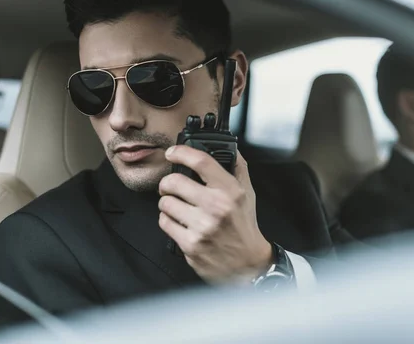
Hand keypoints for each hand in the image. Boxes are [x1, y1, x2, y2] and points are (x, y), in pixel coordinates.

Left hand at [158, 145, 272, 284]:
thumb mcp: (247, 193)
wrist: (248, 264)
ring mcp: (202, 227)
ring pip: (165, 203)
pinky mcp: (190, 245)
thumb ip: (237, 168)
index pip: (202, 162)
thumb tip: (228, 147)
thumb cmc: (244, 226)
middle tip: (170, 186)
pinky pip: (165, 223)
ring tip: (178, 207)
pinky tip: (179, 223)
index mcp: (230, 191)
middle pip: (174, 182)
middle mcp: (216, 207)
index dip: (181, 152)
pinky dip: (168, 221)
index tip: (172, 152)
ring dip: (167, 203)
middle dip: (168, 183)